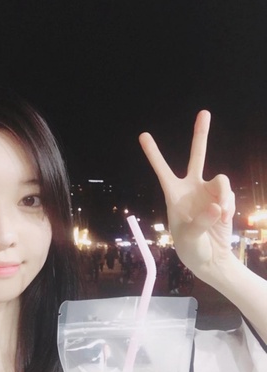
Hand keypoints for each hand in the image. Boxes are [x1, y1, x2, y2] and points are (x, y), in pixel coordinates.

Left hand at [139, 110, 235, 282]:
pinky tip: (224, 218)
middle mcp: (191, 189)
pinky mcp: (224, 199)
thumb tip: (216, 204)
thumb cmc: (191, 248)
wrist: (210, 258)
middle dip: (201, 135)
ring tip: (220, 213)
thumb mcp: (189, 238)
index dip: (153, 153)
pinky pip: (229, 194)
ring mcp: (209, 193)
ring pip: (221, 179)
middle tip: (204, 113)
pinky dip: (229, 206)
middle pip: (197, 157)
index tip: (143, 135)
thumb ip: (201, 221)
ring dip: (224, 194)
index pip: (162, 171)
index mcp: (174, 195)